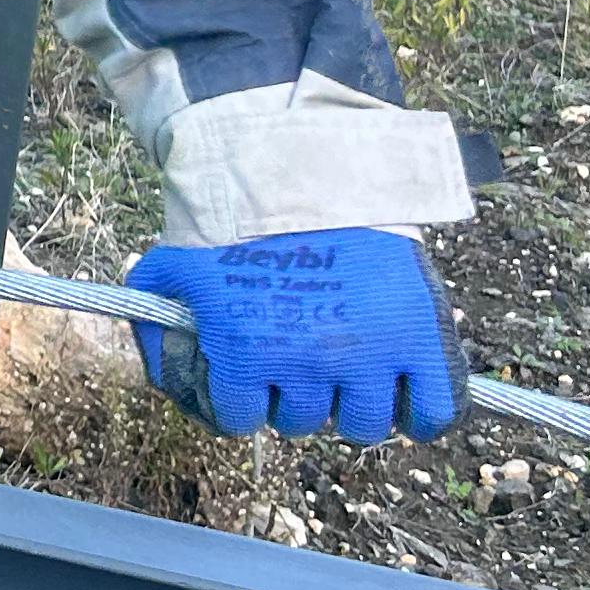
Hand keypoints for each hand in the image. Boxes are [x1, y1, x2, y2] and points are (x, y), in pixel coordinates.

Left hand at [125, 227, 466, 442]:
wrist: (307, 165)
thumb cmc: (237, 216)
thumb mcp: (175, 264)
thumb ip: (156, 321)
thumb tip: (158, 370)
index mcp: (245, 354)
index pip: (239, 419)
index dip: (242, 398)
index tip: (251, 378)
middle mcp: (306, 364)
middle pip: (301, 421)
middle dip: (295, 394)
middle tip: (300, 358)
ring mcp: (370, 356)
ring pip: (362, 424)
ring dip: (351, 405)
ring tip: (346, 368)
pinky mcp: (422, 338)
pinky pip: (432, 411)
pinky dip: (421, 414)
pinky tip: (403, 395)